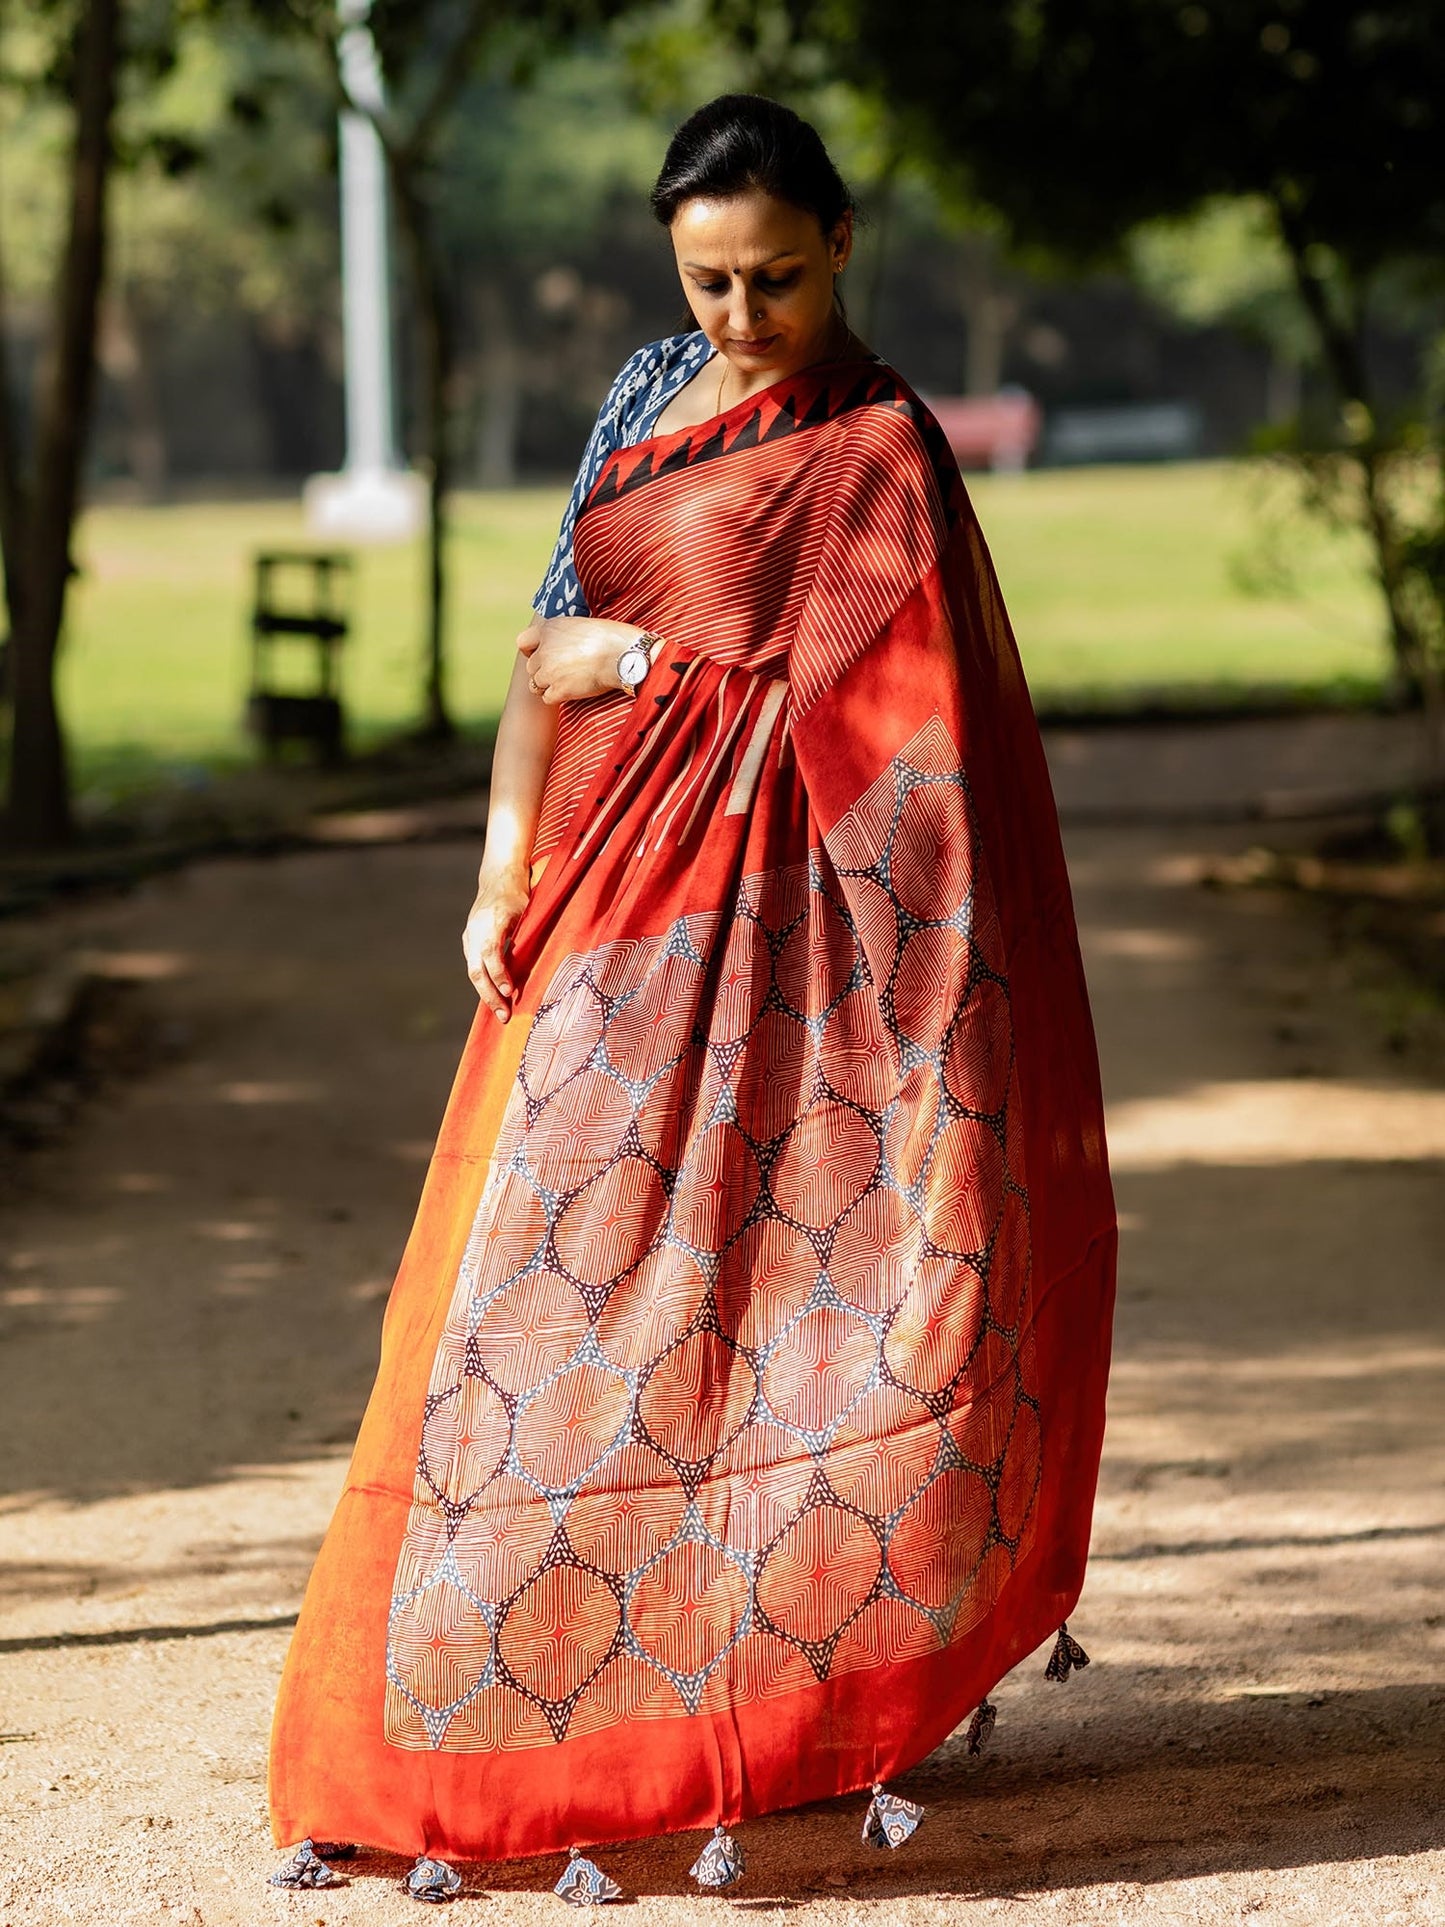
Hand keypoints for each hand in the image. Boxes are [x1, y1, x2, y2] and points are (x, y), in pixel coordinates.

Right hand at [462, 869, 529, 1019]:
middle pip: (477, 969)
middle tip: (504, 1015)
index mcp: (493, 920)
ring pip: (473, 971)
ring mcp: (469, 936)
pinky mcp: (468, 941)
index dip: (500, 974)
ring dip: (486, 994)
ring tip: (500, 1012)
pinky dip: (484, 984)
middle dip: (490, 995)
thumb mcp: (530, 912)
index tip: (510, 992)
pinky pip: (474, 967)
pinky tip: (495, 997)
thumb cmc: (520, 895)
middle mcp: (476, 930)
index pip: (491, 953)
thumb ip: (528, 935)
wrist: (498, 878)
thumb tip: (537, 965)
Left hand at [517, 615, 648, 702]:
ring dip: (549, 685)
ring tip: (568, 682)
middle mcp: (544, 649)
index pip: (523, 642)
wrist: (622, 655)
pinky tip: (572, 691)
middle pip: (531, 667)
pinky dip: (557, 697)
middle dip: (543, 671)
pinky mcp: (558, 689)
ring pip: (536, 684)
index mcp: (549, 629)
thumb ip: (564, 634)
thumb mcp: (580, 625)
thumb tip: (562, 645)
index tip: (541, 655)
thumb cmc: (611, 638)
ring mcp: (549, 671)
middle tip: (563, 672)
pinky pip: (547, 698)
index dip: (530, 651)